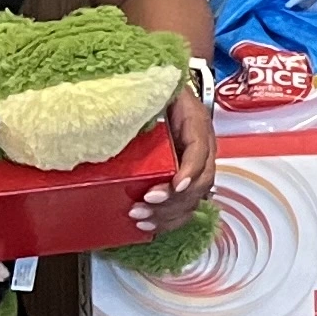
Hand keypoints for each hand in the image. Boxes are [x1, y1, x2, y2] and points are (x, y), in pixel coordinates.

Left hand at [135, 76, 217, 232]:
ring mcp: (196, 165)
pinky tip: (152, 226)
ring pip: (195, 198)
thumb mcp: (154, 91)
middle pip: (201, 181)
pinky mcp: (185, 177)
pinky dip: (171, 218)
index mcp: (196, 123)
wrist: (167, 89)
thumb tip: (114, 118)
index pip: (200, 150)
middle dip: (173, 199)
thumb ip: (141, 103)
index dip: (191, 170)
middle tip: (144, 205)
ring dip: (170, 213)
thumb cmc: (159, 89)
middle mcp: (202, 147)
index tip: (176, 184)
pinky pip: (186, 203)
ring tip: (143, 219)